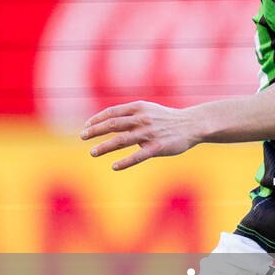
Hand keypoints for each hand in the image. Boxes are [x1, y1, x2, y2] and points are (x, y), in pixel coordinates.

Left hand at [81, 101, 200, 170]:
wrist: (192, 124)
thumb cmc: (166, 118)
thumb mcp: (147, 110)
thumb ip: (129, 115)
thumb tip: (107, 123)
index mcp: (138, 108)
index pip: (112, 112)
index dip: (97, 119)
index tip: (86, 126)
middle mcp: (142, 119)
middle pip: (113, 125)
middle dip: (95, 131)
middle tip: (82, 137)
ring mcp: (149, 133)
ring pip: (122, 140)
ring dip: (105, 147)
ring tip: (92, 152)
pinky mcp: (158, 147)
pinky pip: (138, 156)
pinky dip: (125, 162)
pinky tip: (114, 167)